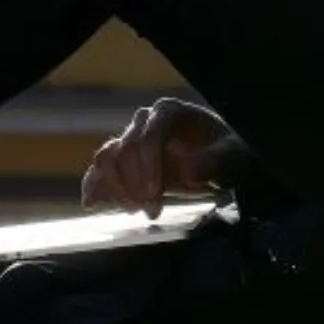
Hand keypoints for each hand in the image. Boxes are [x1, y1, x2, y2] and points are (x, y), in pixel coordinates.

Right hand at [79, 97, 235, 218]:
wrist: (222, 162)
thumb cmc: (229, 154)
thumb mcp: (232, 156)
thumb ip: (215, 161)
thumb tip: (187, 170)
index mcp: (170, 112)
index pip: (148, 134)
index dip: (148, 166)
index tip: (154, 195)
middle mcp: (146, 121)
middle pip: (126, 149)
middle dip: (135, 183)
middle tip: (151, 212)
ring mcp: (132, 139)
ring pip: (109, 158)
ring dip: (116, 188)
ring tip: (134, 211)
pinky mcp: (125, 161)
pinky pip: (102, 170)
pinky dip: (94, 185)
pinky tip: (91, 204)